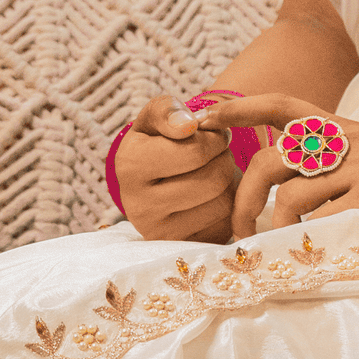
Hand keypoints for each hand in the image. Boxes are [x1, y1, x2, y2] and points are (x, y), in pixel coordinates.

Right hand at [113, 94, 237, 242]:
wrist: (155, 181)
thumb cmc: (159, 141)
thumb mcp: (156, 118)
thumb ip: (168, 110)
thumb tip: (188, 126)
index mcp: (129, 166)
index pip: (195, 152)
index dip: (213, 139)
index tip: (209, 135)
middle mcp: (139, 206)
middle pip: (213, 179)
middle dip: (223, 160)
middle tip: (216, 154)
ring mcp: (161, 234)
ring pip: (224, 203)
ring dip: (229, 183)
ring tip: (212, 173)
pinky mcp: (184, 248)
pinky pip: (227, 225)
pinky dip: (228, 207)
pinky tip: (212, 197)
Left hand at [200, 92, 358, 236]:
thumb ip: (320, 154)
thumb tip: (269, 182)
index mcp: (336, 125)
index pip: (282, 105)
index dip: (241, 109)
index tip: (206, 118)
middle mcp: (342, 140)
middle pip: (269, 161)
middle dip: (244, 199)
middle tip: (240, 229)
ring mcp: (357, 168)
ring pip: (290, 197)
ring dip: (278, 227)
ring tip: (284, 243)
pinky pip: (320, 221)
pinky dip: (308, 239)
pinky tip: (313, 248)